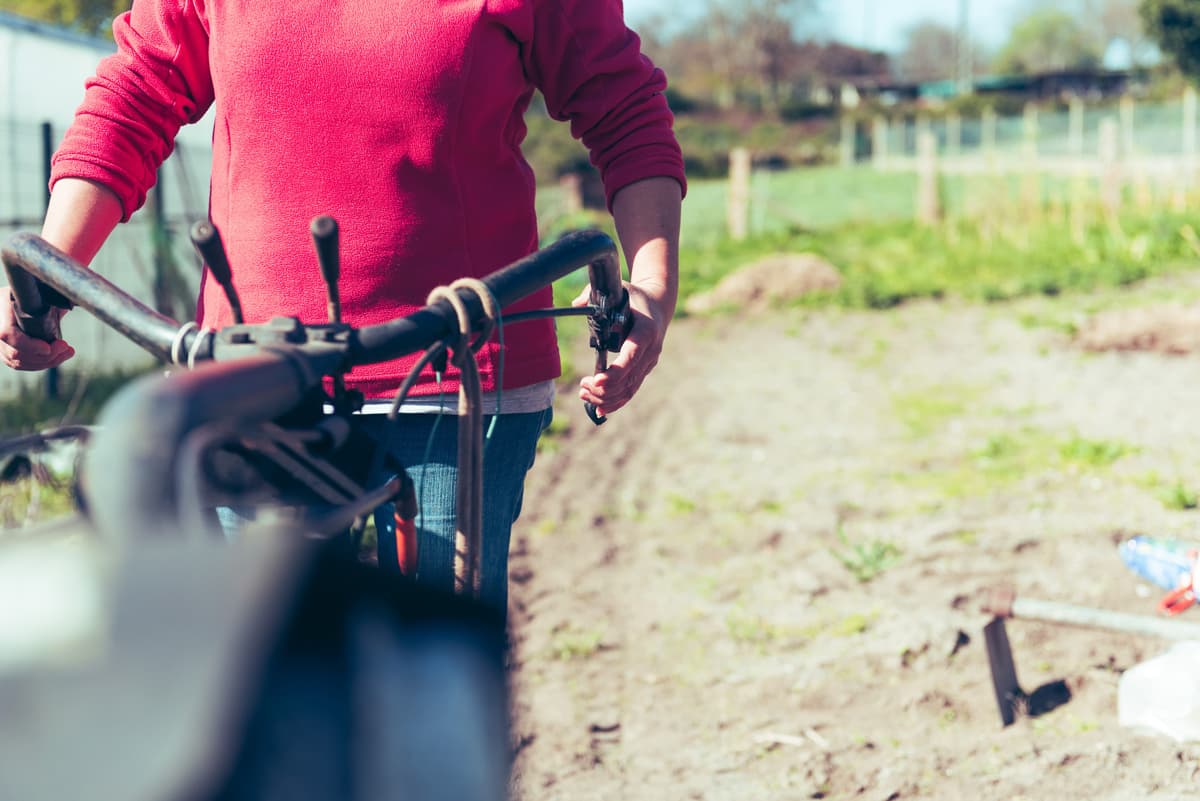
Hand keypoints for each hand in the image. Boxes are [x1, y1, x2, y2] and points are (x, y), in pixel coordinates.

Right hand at [0, 292, 73, 370]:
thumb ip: (50, 299)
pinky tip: (57, 357)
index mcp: (1, 310)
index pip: (7, 334)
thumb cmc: (26, 292)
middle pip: (16, 353)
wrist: (10, 299)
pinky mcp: (4, 351)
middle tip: (66, 348)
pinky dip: (39, 364)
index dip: (29, 345)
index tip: (49, 347)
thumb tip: (70, 306)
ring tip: (66, 352)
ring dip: (46, 362)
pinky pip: (19, 364)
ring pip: (18, 362)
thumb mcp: (36, 290)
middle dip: (45, 355)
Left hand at [576, 282, 669, 416]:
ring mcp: (649, 362)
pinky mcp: (645, 369)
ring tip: (584, 394)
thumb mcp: (617, 288)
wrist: (658, 303)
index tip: (596, 380)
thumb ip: (594, 295)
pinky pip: (631, 390)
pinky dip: (615, 402)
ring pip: (629, 389)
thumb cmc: (633, 296)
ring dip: (605, 397)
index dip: (615, 372)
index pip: (631, 357)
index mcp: (646, 331)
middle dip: (603, 388)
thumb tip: (576, 304)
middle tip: (583, 386)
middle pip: (628, 379)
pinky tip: (599, 409)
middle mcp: (651, 350)